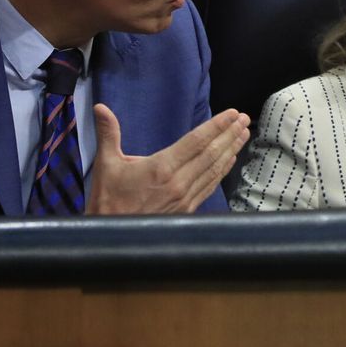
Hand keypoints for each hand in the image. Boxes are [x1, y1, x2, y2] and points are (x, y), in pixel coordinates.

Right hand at [86, 104, 250, 214]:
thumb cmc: (107, 200)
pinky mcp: (188, 210)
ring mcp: (185, 198)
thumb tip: (100, 107)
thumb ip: (108, 134)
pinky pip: (210, 186)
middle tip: (245, 119)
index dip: (217, 125)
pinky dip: (222, 171)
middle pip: (211, 153)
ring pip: (214, 169)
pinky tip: (230, 160)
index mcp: (162, 167)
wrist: (112, 239)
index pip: (196, 141)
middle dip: (230, 134)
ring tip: (244, 134)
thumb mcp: (106, 164)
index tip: (233, 114)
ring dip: (231, 150)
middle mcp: (178, 182)